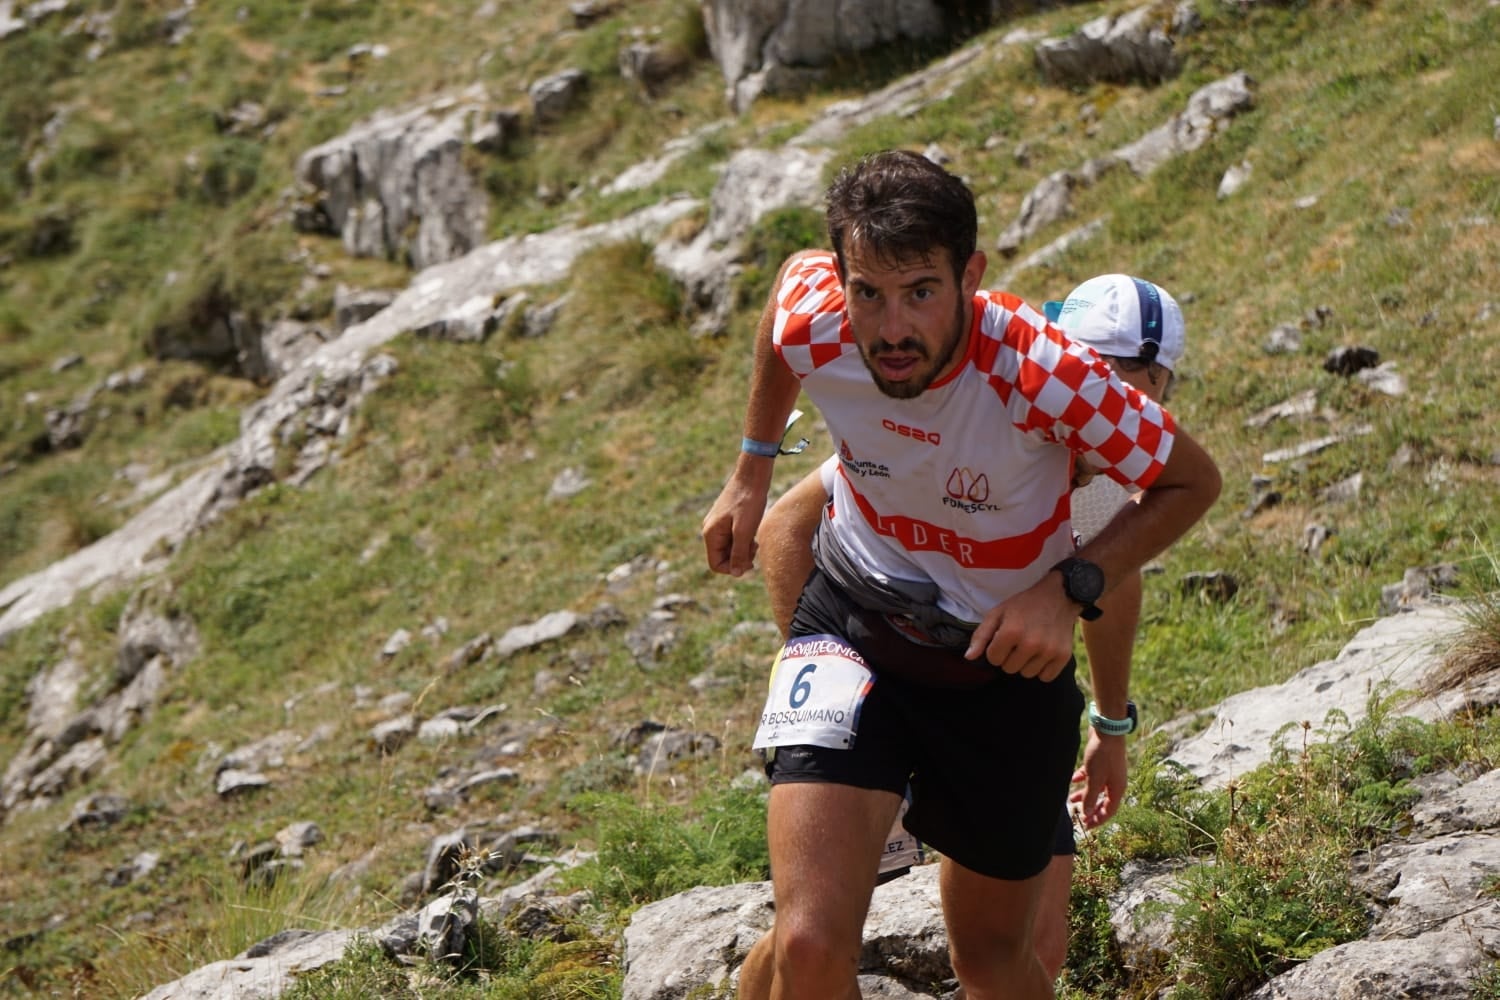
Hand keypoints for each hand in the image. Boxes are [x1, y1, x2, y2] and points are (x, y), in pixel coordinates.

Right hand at [701, 462, 772, 576]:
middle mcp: (711, 529)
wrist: (753, 475)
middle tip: (754, 548)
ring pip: (729, 548)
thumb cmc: (749, 501)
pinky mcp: (727, 518)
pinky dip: (744, 540)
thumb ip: (739, 553)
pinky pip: (733, 537)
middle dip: (739, 558)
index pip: (716, 564)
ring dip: (743, 549)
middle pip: (722, 557)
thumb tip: (736, 573)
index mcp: (711, 533)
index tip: (749, 561)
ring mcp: (718, 523)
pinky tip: (754, 532)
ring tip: (755, 540)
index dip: (732, 568)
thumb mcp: (745, 530)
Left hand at [963, 575, 1078, 680]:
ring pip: (1027, 674)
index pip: (993, 659)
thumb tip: (969, 657)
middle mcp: (1031, 644)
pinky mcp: (1063, 656)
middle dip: (1010, 657)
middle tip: (1018, 641)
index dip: (996, 649)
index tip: (1003, 639)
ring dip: (1026, 663)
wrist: (1058, 596)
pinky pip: (1046, 677)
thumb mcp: (998, 613)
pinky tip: (1042, 653)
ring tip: (1031, 646)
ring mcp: (1048, 651)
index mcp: (1011, 632)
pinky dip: (1042, 669)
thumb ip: (981, 636)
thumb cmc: (1024, 605)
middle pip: (1009, 669)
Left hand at [1069, 728, 1127, 828]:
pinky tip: (1073, 779)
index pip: (1109, 810)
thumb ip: (1090, 796)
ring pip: (1096, 788)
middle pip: (1103, 801)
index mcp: (1117, 789)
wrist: (1107, 730)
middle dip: (1091, 809)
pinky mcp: (1101, 762)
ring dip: (1084, 794)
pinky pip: (1092, 775)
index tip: (1088, 826)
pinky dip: (1083, 779)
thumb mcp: (1094, 779)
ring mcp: (1108, 772)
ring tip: (1070, 799)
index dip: (1099, 819)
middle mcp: (1115, 782)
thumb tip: (1088, 813)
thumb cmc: (1103, 755)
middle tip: (1080, 817)